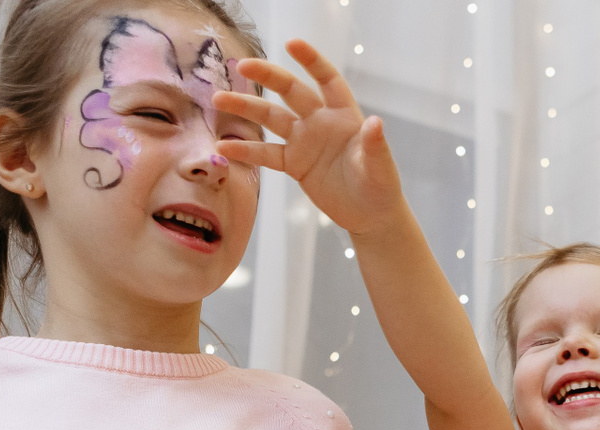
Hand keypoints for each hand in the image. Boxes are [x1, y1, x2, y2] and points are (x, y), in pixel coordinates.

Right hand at [215, 41, 401, 237]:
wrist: (369, 215)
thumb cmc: (380, 187)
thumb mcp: (380, 166)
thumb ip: (374, 144)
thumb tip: (375, 123)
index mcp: (344, 115)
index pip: (326, 80)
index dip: (311, 61)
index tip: (292, 44)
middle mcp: (320, 121)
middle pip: (291, 91)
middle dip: (268, 76)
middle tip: (241, 66)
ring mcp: (305, 141)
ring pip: (271, 118)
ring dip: (246, 109)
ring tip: (218, 100)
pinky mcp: (294, 164)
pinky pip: (266, 153)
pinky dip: (246, 150)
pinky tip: (224, 146)